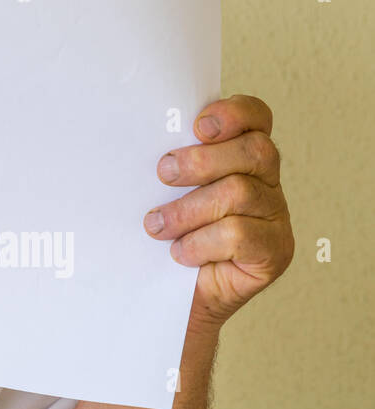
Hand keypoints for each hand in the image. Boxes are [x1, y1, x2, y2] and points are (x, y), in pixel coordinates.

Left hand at [143, 94, 293, 333]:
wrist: (168, 294)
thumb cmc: (164, 231)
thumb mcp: (163, 188)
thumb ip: (170, 160)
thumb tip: (132, 136)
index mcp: (242, 156)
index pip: (256, 117)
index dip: (234, 114)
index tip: (197, 126)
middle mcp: (266, 182)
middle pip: (255, 151)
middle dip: (202, 160)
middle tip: (164, 173)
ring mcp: (276, 217)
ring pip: (240, 193)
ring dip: (188, 209)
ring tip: (157, 226)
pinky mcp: (275, 252)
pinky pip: (240, 234)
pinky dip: (201, 242)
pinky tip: (181, 252)